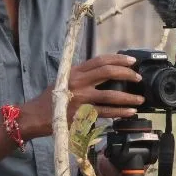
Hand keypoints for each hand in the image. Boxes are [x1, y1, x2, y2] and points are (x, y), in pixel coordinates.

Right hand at [19, 54, 145, 139]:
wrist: (36, 116)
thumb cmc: (53, 98)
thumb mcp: (65, 79)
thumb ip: (83, 75)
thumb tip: (106, 71)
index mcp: (75, 71)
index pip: (100, 60)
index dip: (118, 59)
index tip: (132, 61)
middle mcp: (78, 82)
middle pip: (108, 72)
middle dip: (127, 74)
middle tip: (138, 78)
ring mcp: (81, 98)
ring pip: (111, 95)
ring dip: (129, 97)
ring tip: (139, 100)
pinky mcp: (82, 113)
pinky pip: (106, 112)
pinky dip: (120, 112)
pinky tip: (130, 112)